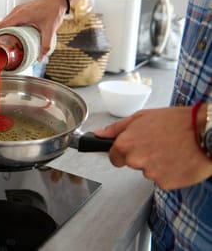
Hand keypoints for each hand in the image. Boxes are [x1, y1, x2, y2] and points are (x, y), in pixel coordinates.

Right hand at [0, 0, 66, 60]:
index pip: (1, 26)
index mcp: (20, 15)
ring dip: (6, 31)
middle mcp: (17, 11)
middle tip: (5, 47)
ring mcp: (19, 9)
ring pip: (6, 22)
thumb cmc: (53, 9)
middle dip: (1, 36)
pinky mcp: (22, 9)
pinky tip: (16, 34)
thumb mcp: (50, 29)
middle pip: (2, 25)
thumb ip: (45, 45)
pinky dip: (10, 27)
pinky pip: (11, 19)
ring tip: (9, 42)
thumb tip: (41, 58)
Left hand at [95, 107, 211, 189]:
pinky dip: (170, 172)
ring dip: (157, 164)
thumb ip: (117, 128)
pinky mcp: (166, 183)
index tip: (133, 149)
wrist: (205, 132)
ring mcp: (150, 174)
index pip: (113, 157)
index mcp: (126, 144)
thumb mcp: (142, 117)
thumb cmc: (176, 122)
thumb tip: (99, 133)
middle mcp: (135, 160)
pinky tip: (178, 160)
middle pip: (132, 163)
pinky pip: (163, 180)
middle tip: (158, 144)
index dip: (123, 152)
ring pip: (149, 172)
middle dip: (142, 156)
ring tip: (171, 149)